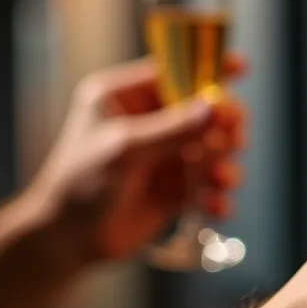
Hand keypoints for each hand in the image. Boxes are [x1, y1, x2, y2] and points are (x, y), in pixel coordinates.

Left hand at [28, 56, 246, 261]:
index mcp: (126, 97)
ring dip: (224, 163)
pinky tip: (214, 206)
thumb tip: (216, 107)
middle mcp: (150, 122)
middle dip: (223, 126)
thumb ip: (172, 128)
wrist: (66, 241)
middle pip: (205, 110)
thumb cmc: (79, 184)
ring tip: (220, 180)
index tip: (240, 66)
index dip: (208, 67)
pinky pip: (210, 184)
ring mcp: (165, 155)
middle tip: (231, 139)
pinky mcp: (176, 188)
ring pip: (215, 148)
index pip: (175, 70)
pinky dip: (218, 195)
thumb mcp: (124, 149)